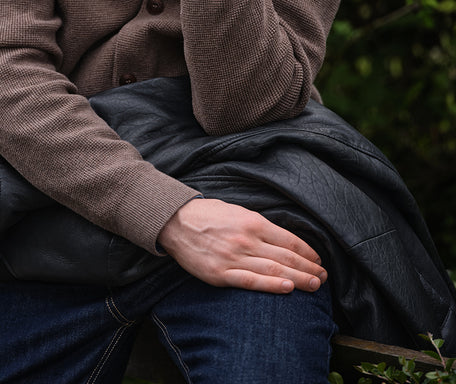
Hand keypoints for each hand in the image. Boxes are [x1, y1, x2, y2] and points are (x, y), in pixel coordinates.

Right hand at [157, 198, 326, 293]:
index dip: (307, 252)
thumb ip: (258, 225)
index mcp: (253, 222)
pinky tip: (288, 289)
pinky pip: (251, 281)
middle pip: (286, 256)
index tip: (318, 260)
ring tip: (315, 285)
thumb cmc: (208, 214)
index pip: (288, 239)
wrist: (176, 222)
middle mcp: (247, 239)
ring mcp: (234, 257)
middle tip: (323, 277)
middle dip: (309, 268)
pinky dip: (272, 286)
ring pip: (274, 270)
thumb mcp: (237, 211)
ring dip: (298, 279)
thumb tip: (282, 239)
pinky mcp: (221, 274)